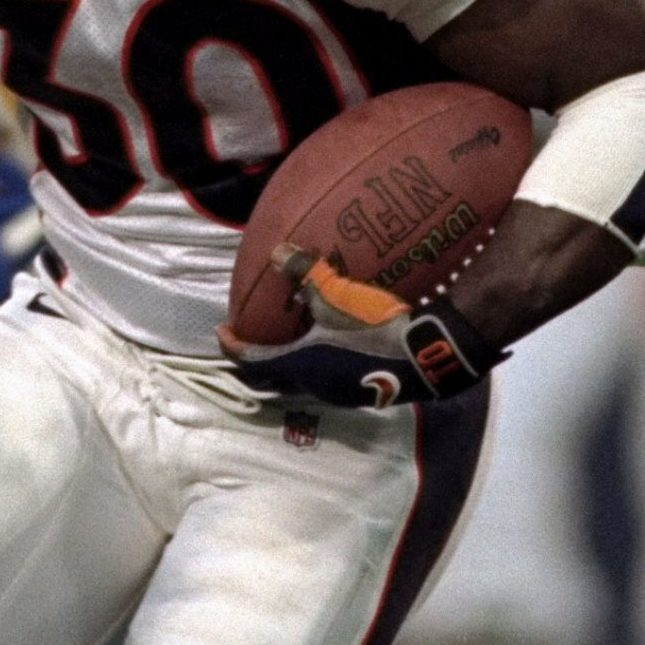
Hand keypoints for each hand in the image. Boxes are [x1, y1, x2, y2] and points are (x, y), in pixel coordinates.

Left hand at [218, 245, 497, 410]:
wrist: (423, 357)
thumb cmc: (373, 329)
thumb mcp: (337, 295)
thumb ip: (305, 273)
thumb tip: (277, 251)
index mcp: (298, 364)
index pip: (252, 359)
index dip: (233, 345)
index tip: (221, 332)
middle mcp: (313, 385)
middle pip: (271, 376)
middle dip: (256, 359)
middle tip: (248, 339)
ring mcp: (338, 392)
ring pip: (300, 380)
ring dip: (287, 362)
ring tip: (286, 339)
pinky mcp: (360, 390)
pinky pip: (324, 378)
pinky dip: (314, 363)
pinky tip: (328, 345)